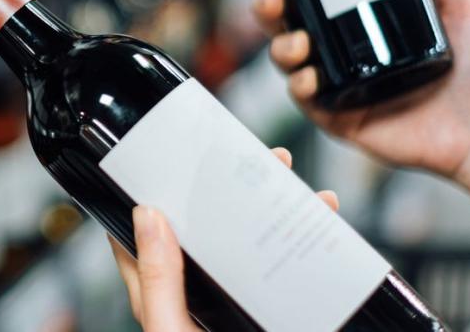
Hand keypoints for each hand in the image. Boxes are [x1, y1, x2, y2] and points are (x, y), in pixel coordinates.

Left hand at [109, 149, 337, 329]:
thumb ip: (158, 280)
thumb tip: (147, 214)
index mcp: (164, 303)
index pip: (145, 240)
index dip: (153, 196)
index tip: (168, 155)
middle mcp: (200, 301)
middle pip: (207, 233)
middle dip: (226, 191)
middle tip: (249, 156)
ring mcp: (240, 308)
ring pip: (252, 247)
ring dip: (273, 209)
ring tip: (294, 178)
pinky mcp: (277, 314)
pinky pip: (291, 274)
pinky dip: (309, 244)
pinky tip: (324, 221)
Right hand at [254, 0, 469, 233]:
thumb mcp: (460, 4)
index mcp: (358, 22)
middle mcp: (341, 51)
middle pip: (284, 26)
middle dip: (268, 12)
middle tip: (277, 2)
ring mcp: (337, 84)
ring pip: (286, 61)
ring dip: (282, 48)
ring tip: (301, 43)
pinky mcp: (338, 116)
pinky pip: (305, 100)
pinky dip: (299, 87)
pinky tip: (310, 78)